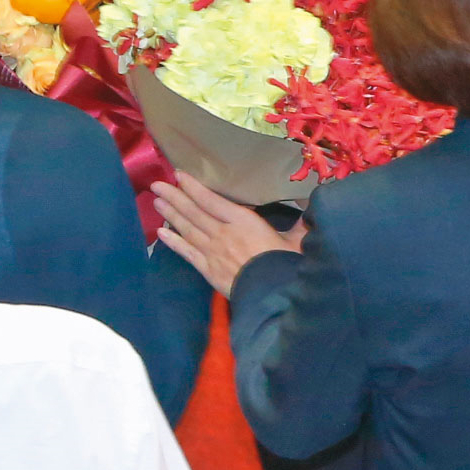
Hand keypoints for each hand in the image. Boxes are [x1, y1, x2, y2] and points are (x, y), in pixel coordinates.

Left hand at [152, 172, 305, 295]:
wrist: (271, 295)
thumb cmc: (284, 264)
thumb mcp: (296, 241)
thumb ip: (300, 225)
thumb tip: (312, 211)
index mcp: (243, 221)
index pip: (212, 200)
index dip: (194, 187)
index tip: (180, 174)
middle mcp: (223, 233)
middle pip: (194, 212)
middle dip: (175, 196)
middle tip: (157, 184)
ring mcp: (212, 252)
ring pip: (187, 229)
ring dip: (170, 214)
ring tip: (157, 201)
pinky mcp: (208, 270)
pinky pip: (186, 253)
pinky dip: (173, 242)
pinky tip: (161, 234)